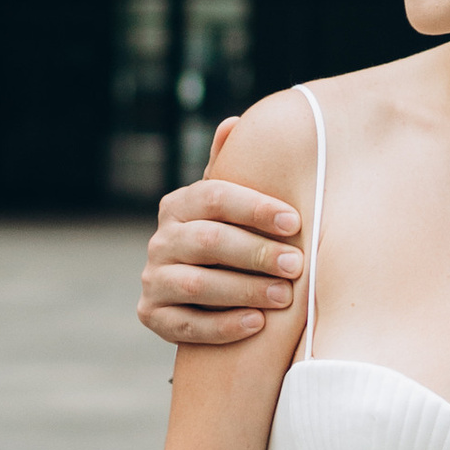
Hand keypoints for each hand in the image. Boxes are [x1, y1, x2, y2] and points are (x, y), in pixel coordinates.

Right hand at [137, 120, 306, 347]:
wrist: (201, 295)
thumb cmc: (230, 239)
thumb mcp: (228, 205)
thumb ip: (230, 168)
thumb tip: (233, 123)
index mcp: (178, 205)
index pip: (213, 197)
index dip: (254, 207)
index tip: (295, 221)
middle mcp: (160, 240)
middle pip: (208, 242)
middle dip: (256, 253)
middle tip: (297, 264)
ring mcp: (153, 279)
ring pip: (197, 285)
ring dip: (245, 290)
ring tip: (285, 296)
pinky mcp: (153, 316)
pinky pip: (187, 326)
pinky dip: (224, 326)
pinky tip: (258, 324)